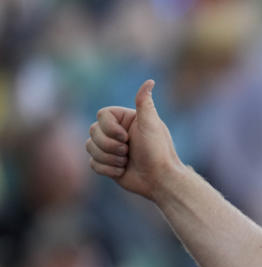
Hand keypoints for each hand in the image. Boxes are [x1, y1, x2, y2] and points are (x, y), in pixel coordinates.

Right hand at [86, 79, 182, 200]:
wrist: (160, 179)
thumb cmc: (158, 151)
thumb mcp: (152, 124)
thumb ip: (145, 103)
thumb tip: (150, 81)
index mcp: (124, 120)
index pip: (101, 115)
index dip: (109, 128)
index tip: (126, 137)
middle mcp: (116, 132)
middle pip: (92, 131)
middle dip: (110, 146)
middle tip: (129, 152)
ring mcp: (110, 148)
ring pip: (90, 147)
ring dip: (110, 158)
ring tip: (127, 162)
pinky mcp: (106, 164)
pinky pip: (92, 163)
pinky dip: (108, 169)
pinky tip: (123, 171)